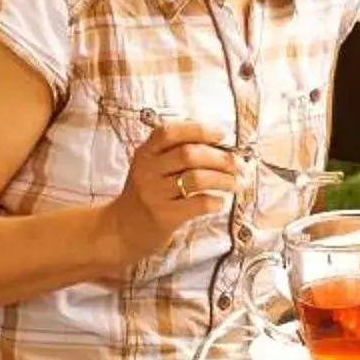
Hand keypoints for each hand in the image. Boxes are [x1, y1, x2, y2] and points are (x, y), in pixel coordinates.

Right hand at [106, 117, 237, 264]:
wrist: (120, 230)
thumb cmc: (146, 194)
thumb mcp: (151, 167)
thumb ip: (176, 153)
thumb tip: (222, 145)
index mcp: (145, 152)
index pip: (169, 132)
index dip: (198, 130)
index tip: (222, 134)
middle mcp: (147, 170)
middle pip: (189, 154)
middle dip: (221, 158)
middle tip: (239, 165)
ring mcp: (154, 194)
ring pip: (197, 179)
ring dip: (224, 180)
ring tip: (237, 183)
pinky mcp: (163, 217)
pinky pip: (198, 205)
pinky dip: (215, 201)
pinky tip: (220, 202)